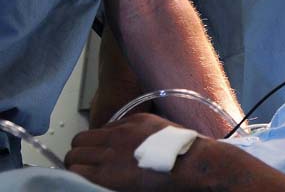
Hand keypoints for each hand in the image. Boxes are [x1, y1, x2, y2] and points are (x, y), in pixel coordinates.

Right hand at [66, 113, 198, 190]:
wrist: (193, 164)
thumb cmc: (166, 183)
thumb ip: (106, 184)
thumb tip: (96, 178)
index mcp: (106, 174)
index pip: (73, 168)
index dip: (75, 171)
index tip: (79, 172)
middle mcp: (110, 151)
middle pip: (75, 149)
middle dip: (77, 156)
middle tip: (85, 160)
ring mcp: (124, 132)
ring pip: (88, 133)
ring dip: (89, 142)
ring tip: (97, 148)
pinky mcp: (138, 119)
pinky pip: (111, 123)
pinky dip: (110, 131)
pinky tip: (120, 139)